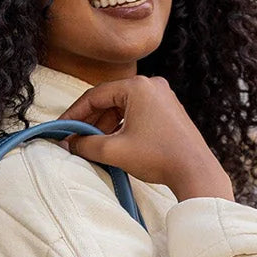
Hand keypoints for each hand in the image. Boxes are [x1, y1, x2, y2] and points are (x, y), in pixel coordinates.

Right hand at [56, 74, 234, 201]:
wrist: (195, 171)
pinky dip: (122, 126)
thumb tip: (69, 144)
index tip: (61, 128)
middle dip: (90, 121)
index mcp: (138, 87)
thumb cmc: (158, 157)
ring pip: (123, 108)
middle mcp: (151, 85)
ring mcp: (162, 97)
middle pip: (109, 100)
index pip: (95, 95)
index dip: (74, 113)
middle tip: (74, 139)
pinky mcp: (169, 111)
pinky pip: (137, 113)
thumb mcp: (114, 151)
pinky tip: (113, 143)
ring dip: (105, 126)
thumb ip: (86, 145)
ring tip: (91, 145)